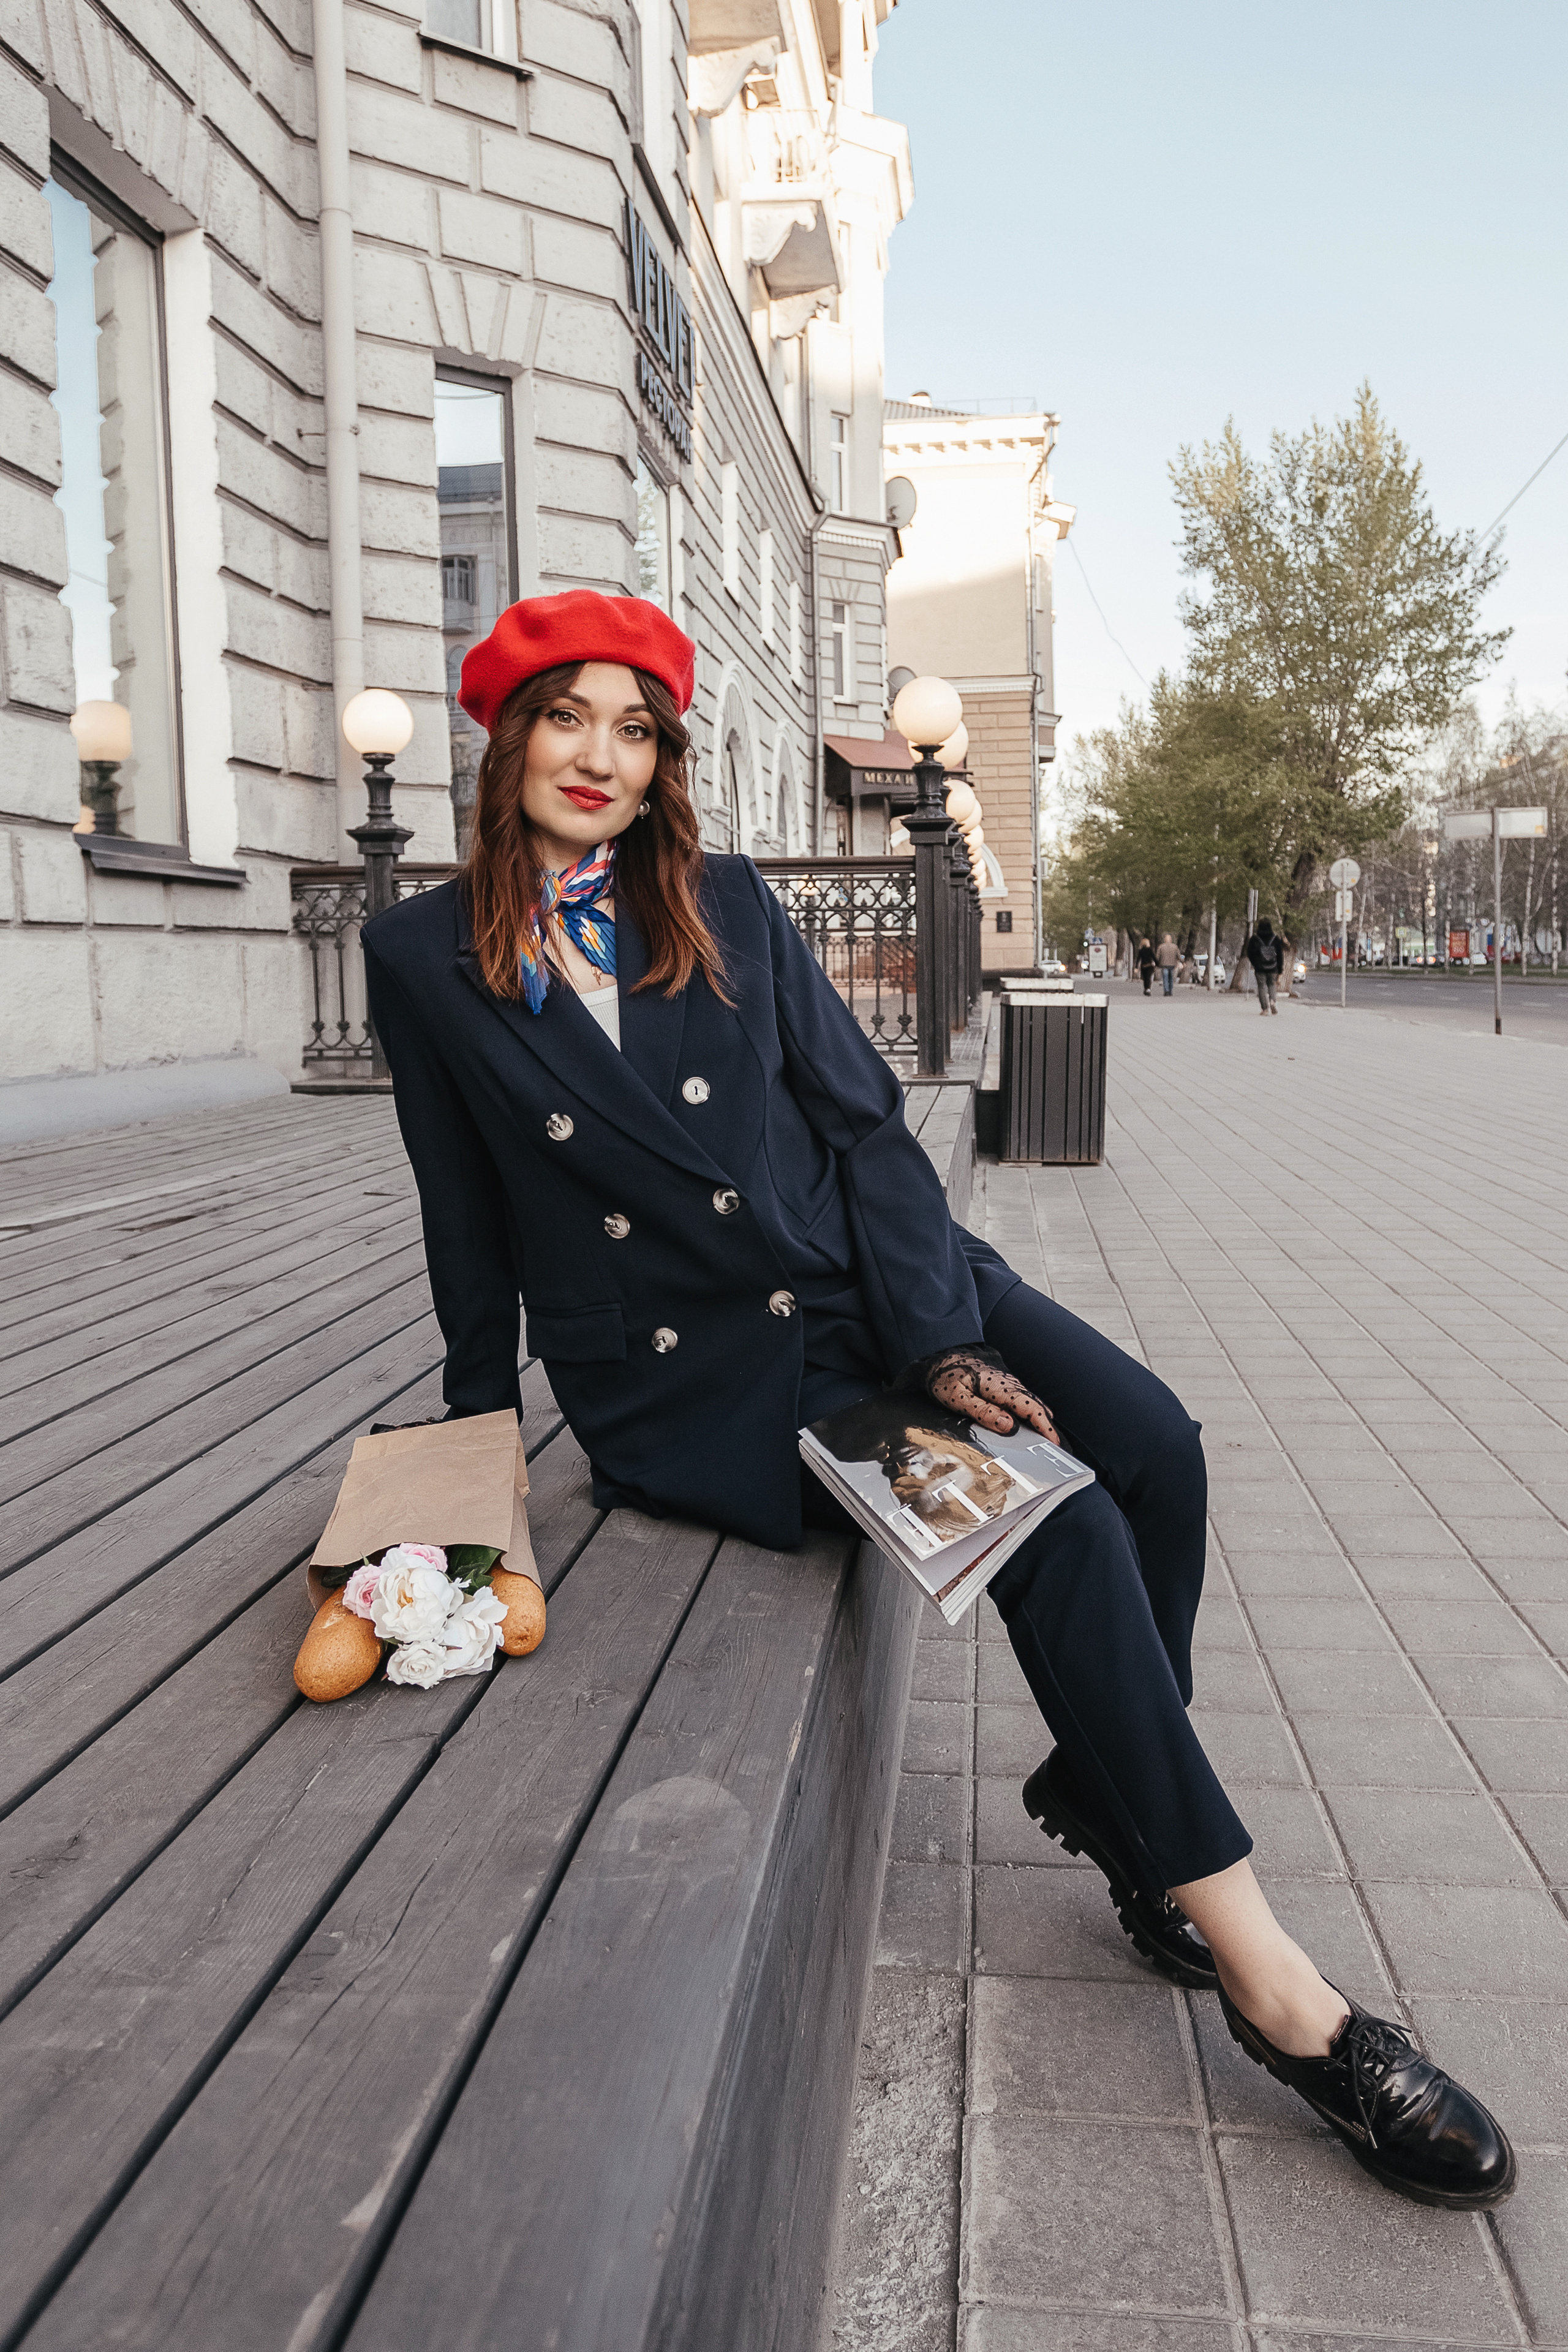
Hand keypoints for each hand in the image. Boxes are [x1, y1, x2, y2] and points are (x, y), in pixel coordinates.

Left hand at [925, 1347, 1057, 1443]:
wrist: (941, 1351)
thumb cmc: (945, 1375)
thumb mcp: (957, 1398)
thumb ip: (983, 1412)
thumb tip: (1009, 1426)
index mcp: (999, 1387)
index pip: (1031, 1408)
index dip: (1045, 1426)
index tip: (1053, 1442)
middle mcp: (1008, 1382)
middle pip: (1036, 1405)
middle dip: (1047, 1425)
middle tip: (1053, 1447)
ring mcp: (1007, 1381)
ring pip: (1030, 1401)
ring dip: (1039, 1419)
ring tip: (1044, 1439)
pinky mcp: (1002, 1382)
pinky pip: (1022, 1398)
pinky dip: (1030, 1411)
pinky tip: (1027, 1422)